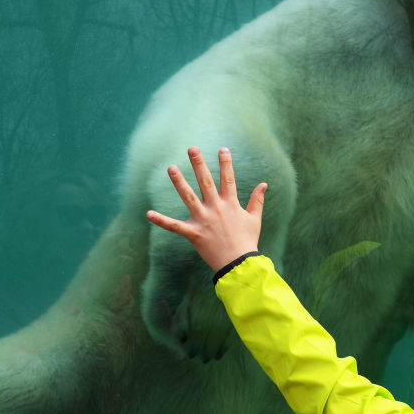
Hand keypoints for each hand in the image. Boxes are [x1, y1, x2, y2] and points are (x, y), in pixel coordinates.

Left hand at [146, 147, 267, 271]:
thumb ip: (257, 200)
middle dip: (199, 164)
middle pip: (206, 182)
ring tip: (171, 167)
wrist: (239, 264)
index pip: (228, 179)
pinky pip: (174, 226)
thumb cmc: (247, 241)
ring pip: (189, 197)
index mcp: (231, 204)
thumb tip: (264, 184)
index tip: (222, 149)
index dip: (226, 163)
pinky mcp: (194, 233)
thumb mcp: (254, 219)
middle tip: (192, 149)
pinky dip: (161, 220)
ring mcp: (204, 220)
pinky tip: (148, 213)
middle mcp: (216, 208)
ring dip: (179, 182)